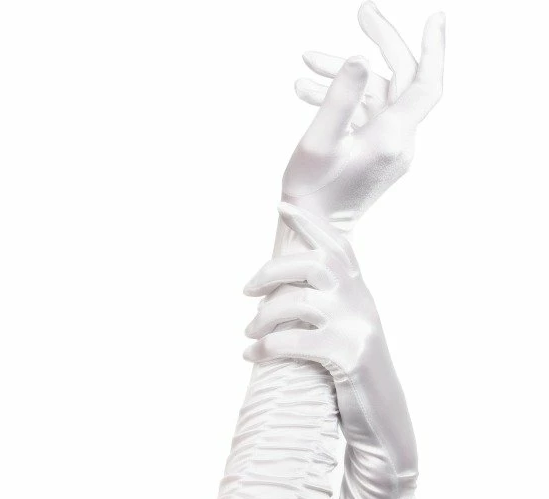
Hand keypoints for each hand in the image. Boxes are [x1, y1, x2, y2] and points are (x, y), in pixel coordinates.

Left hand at [246, 202, 416, 474]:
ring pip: (298, 300)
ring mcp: (358, 328)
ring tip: (249, 334)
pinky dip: (266, 347)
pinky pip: (295, 341)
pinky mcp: (348, 356)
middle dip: (271, 271)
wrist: (384, 426)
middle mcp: (362, 304)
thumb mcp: (348, 336)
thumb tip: (284, 291)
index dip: (309, 225)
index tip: (282, 207)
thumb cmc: (356, 382)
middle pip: (311, 264)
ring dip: (264, 316)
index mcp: (360, 295)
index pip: (336, 247)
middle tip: (246, 291)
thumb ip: (329, 310)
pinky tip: (252, 356)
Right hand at [282, 2, 444, 233]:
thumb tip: (362, 59)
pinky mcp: (376, 154)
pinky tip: (307, 91)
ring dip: (345, 75)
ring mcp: (389, 149)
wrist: (313, 233)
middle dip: (381, 44)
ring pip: (377, 95)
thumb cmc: (312, 193)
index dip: (433, 47)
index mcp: (392, 138)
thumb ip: (340, 97)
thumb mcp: (318, 142)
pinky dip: (343, 99)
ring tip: (306, 64)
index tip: (434, 16)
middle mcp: (398, 142)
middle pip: (401, 80)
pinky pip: (366, 114)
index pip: (427, 84)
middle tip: (361, 12)